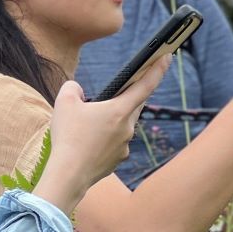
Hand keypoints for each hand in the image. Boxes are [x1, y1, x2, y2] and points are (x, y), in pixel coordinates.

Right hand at [36, 61, 170, 213]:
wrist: (68, 175)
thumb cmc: (68, 137)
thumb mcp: (64, 102)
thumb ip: (72, 88)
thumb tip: (77, 90)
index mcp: (119, 110)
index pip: (145, 85)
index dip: (158, 69)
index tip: (168, 56)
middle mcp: (127, 128)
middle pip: (134, 105)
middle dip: (129, 96)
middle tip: (122, 88)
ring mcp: (124, 145)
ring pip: (123, 125)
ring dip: (112, 119)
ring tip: (90, 120)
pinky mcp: (117, 160)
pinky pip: (115, 142)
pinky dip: (105, 138)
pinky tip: (89, 140)